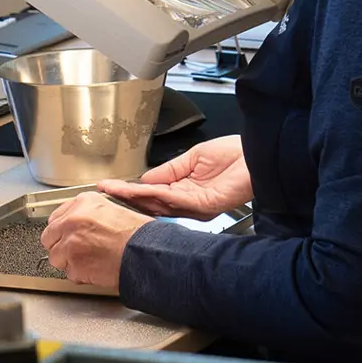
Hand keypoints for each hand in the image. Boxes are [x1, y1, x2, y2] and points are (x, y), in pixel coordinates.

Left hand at [40, 192, 152, 288]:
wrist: (144, 253)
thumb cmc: (136, 233)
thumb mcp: (112, 208)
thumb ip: (89, 213)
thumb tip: (77, 222)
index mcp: (82, 202)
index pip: (56, 217)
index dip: (62, 229)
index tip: (66, 235)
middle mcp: (72, 220)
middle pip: (49, 237)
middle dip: (60, 245)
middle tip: (75, 251)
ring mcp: (70, 243)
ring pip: (55, 257)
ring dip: (68, 261)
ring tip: (88, 261)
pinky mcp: (73, 264)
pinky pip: (69, 273)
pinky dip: (79, 275)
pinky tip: (94, 269)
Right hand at [97, 135, 251, 220]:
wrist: (258, 157)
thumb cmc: (235, 156)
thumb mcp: (194, 157)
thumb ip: (169, 170)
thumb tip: (145, 178)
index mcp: (185, 189)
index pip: (151, 192)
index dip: (130, 189)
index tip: (109, 186)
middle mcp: (187, 202)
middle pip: (150, 202)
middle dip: (125, 196)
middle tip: (102, 193)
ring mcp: (194, 206)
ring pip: (156, 203)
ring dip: (132, 196)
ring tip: (112, 191)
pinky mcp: (202, 206)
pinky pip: (172, 199)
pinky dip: (151, 194)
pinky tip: (136, 189)